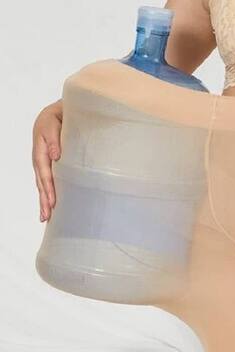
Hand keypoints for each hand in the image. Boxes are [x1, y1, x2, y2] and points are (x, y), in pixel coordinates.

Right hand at [32, 99, 62, 221]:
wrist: (55, 114)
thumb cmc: (55, 119)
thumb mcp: (53, 126)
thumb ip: (55, 140)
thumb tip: (56, 156)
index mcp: (41, 153)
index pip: (45, 175)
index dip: (48, 189)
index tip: (52, 203)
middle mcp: (41, 161)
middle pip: (42, 185)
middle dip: (44, 201)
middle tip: (46, 217)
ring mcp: (45, 164)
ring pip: (44, 186)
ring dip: (45, 201)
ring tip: (46, 217)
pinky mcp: (51, 165)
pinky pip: (49, 181)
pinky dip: (49, 193)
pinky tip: (52, 204)